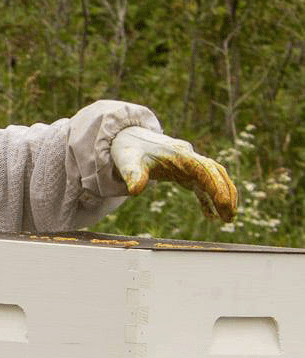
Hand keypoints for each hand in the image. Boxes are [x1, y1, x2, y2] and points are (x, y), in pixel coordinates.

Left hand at [110, 125, 237, 222]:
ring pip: (213, 178)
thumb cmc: (129, 150)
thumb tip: (135, 191)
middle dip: (226, 194)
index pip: (205, 170)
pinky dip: (208, 199)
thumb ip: (133, 174)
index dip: (216, 186)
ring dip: (223, 195)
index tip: (223, 205)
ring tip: (228, 218)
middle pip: (215, 174)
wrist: (129, 139)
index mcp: (180, 156)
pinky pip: (201, 186)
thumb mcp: (127, 161)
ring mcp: (188, 166)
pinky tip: (211, 216)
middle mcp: (189, 159)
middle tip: (230, 217)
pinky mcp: (184, 173)